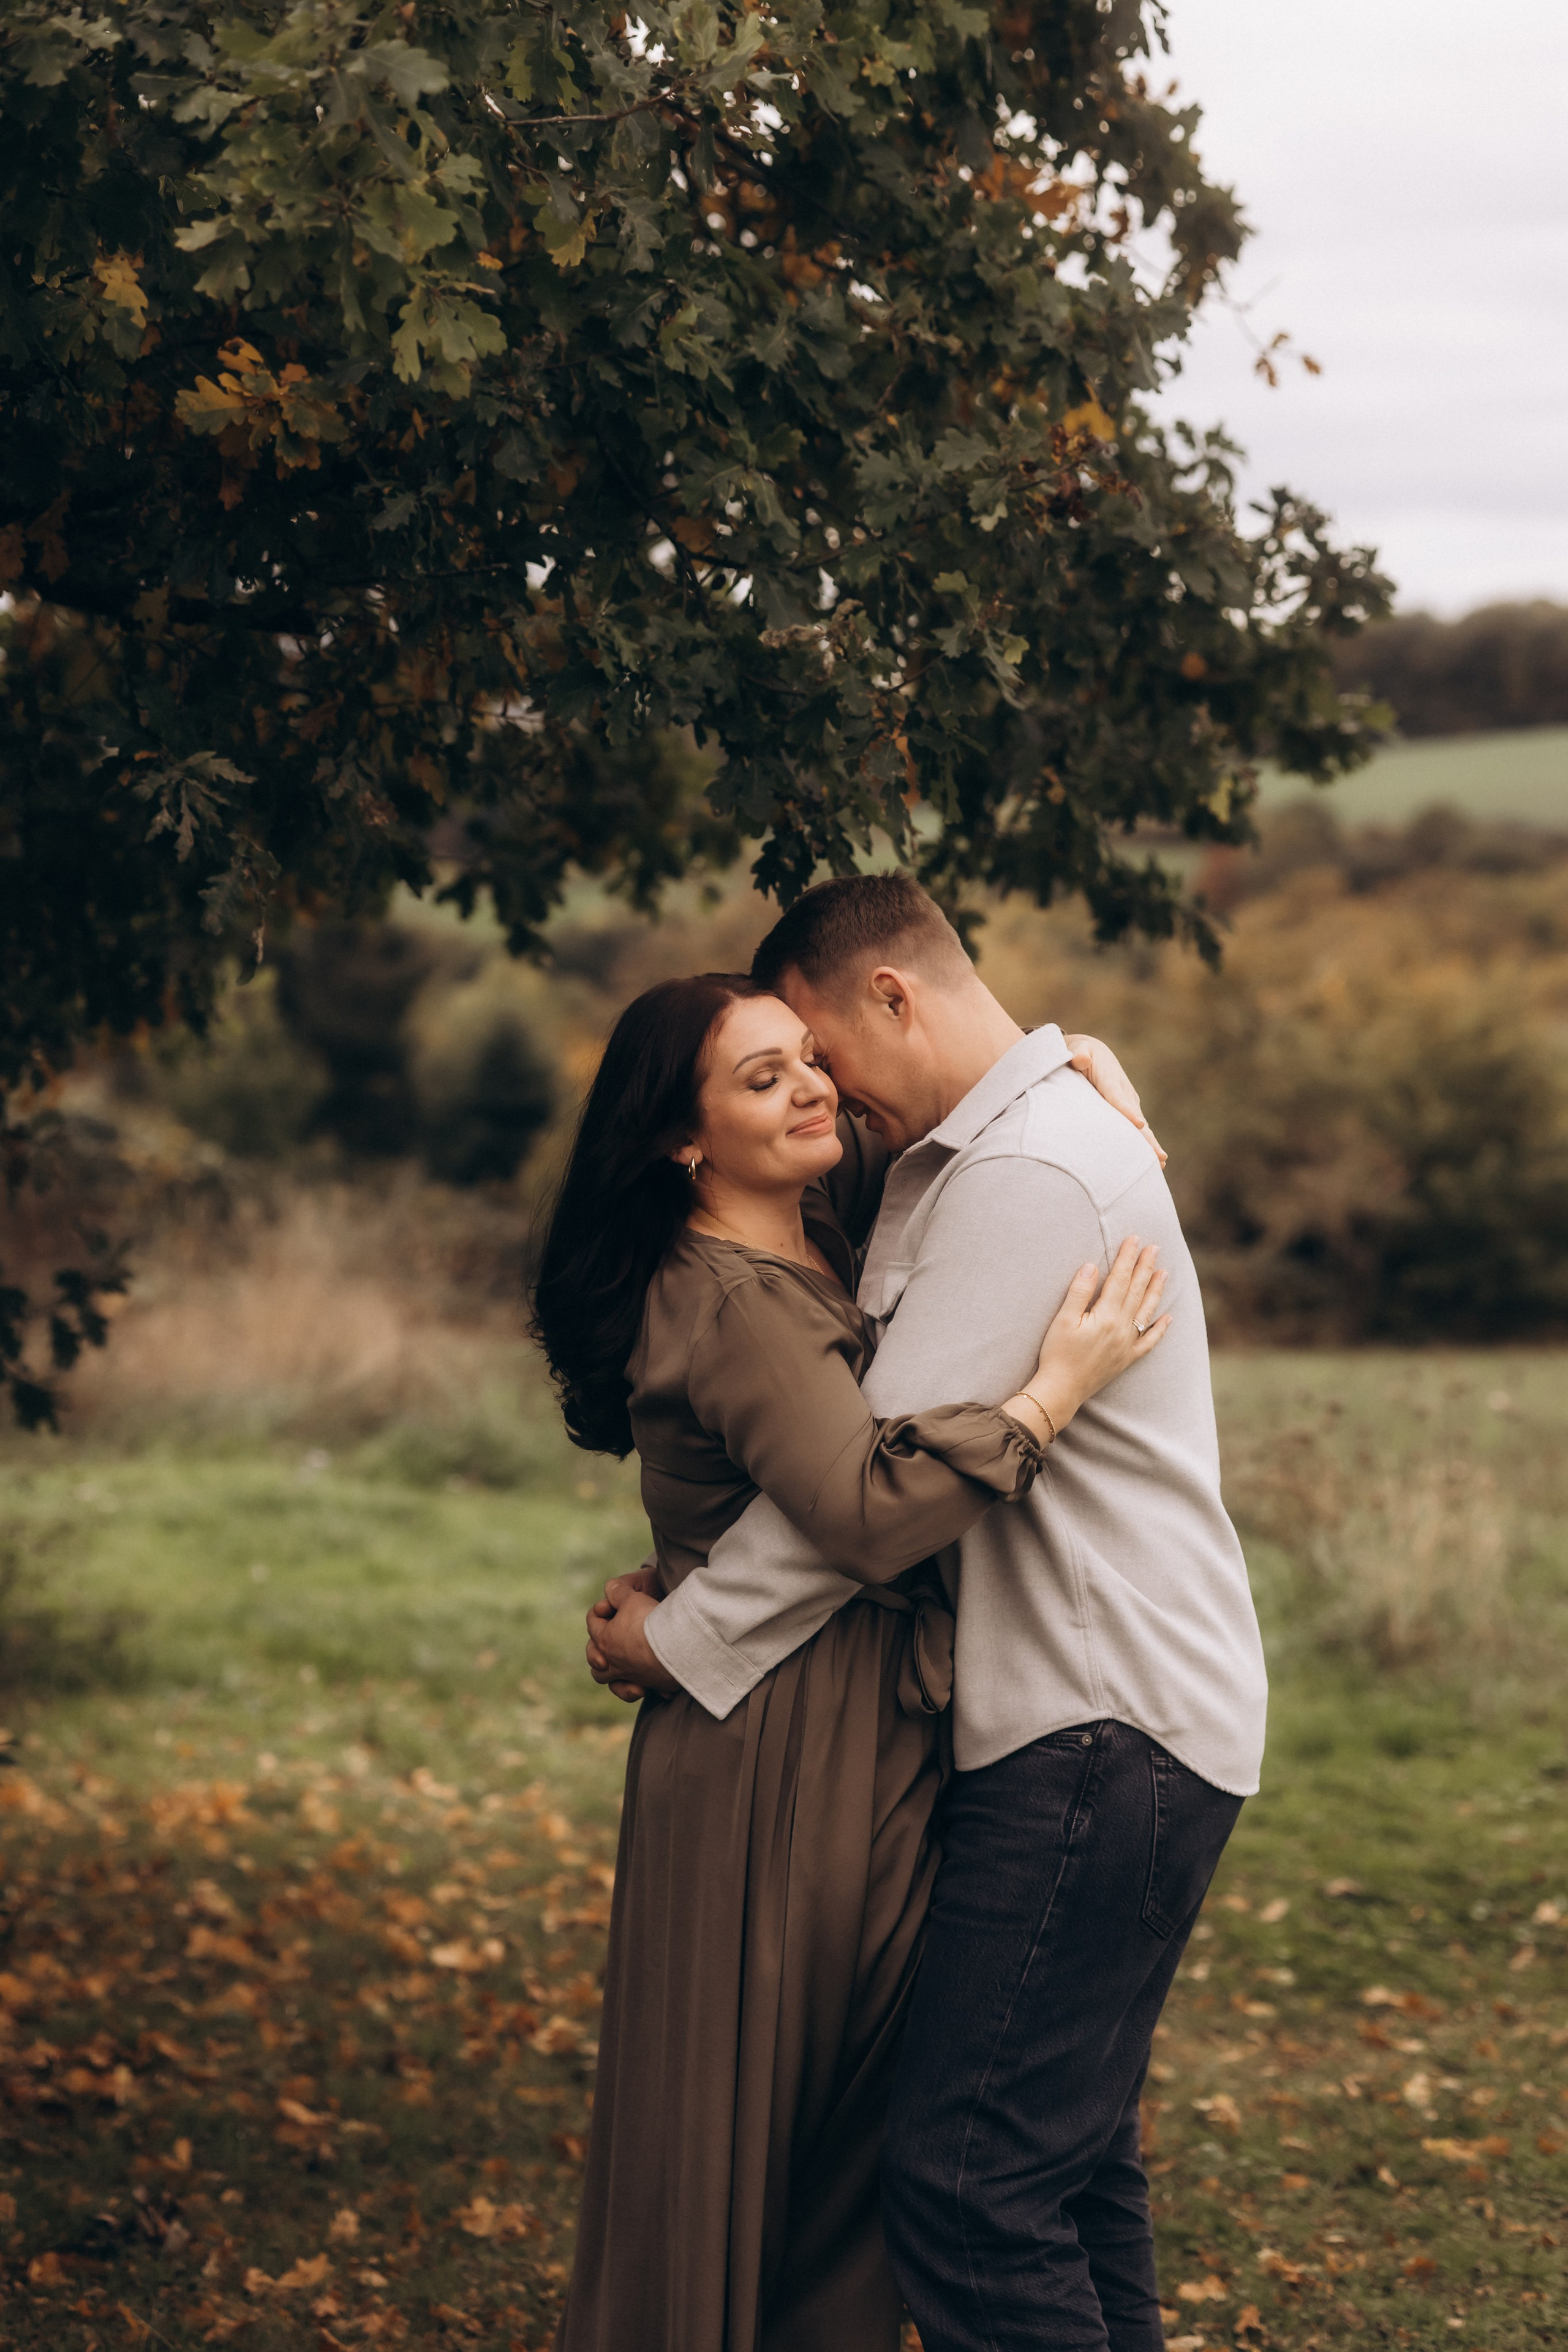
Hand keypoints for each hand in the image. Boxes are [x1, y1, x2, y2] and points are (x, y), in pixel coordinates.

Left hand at [586, 1575, 679, 1702]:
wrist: (675, 1645)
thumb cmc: (650, 1621)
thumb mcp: (632, 1597)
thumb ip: (617, 1591)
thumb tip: (610, 1588)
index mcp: (604, 1640)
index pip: (592, 1623)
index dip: (599, 1610)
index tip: (612, 1604)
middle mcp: (613, 1662)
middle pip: (595, 1661)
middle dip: (598, 1652)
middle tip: (612, 1640)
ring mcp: (630, 1676)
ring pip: (612, 1682)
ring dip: (614, 1676)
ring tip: (624, 1667)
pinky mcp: (649, 1684)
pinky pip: (637, 1691)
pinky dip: (638, 1688)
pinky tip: (645, 1682)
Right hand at [1006, 1237, 1170, 1439]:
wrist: (1061, 1390)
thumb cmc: (1057, 1354)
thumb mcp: (1062, 1320)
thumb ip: (1080, 1292)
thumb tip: (1092, 1266)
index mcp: (1106, 1316)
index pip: (1120, 1280)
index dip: (1127, 1258)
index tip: (1134, 1240)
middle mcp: (1122, 1329)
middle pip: (1136, 1292)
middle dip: (1145, 1267)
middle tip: (1154, 1248)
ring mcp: (1127, 1345)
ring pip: (1146, 1312)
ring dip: (1155, 1291)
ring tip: (1164, 1272)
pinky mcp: (1126, 1359)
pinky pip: (1149, 1342)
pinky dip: (1160, 1329)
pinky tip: (1168, 1318)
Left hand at [1063, 1033, 1166, 1165]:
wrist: (1092, 1051)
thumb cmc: (1081, 1052)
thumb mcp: (1077, 1048)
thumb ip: (1078, 1053)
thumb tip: (1079, 1059)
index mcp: (1110, 1079)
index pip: (1117, 1098)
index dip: (1127, 1111)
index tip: (1139, 1124)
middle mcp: (1124, 1092)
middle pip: (1135, 1117)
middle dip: (1147, 1137)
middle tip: (1160, 1156)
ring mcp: (1129, 1101)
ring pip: (1140, 1126)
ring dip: (1149, 1144)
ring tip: (1160, 1163)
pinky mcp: (1128, 1108)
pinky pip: (1136, 1127)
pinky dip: (1143, 1142)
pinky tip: (1150, 1161)